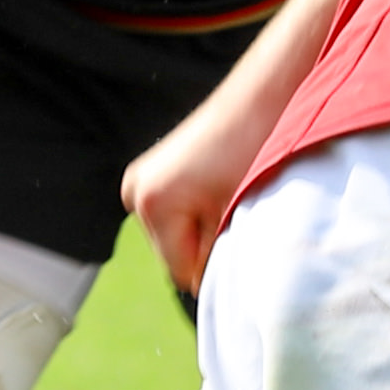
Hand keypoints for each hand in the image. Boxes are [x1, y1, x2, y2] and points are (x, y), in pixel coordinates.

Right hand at [121, 95, 274, 292]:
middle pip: (170, 254)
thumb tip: (207, 286)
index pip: (180, 270)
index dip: (212, 269)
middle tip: (233, 218)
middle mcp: (136, 193)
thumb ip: (217, 254)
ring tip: (223, 200)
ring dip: (195, 231)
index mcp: (155, 204)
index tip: (237, 247)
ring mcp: (137, 181)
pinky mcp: (146, 173)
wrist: (253, 103)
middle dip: (202, 247)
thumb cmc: (250, 154)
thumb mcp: (235, 213)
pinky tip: (211, 192)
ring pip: (168, 236)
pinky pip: (167, 214)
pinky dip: (189, 214)